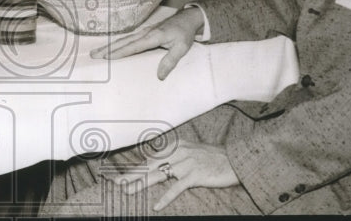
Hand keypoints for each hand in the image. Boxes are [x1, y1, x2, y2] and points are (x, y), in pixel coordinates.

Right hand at [90, 7, 204, 79]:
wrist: (187, 19)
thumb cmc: (184, 34)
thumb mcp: (182, 48)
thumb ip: (170, 61)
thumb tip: (160, 76)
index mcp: (153, 37)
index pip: (133, 46)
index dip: (119, 52)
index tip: (107, 57)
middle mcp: (145, 33)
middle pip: (123, 42)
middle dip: (108, 49)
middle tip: (93, 55)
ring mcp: (143, 31)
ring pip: (123, 40)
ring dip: (110, 46)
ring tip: (96, 52)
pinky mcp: (144, 32)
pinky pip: (128, 39)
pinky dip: (117, 44)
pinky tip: (110, 48)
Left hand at [106, 140, 238, 211]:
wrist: (234, 160)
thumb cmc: (213, 157)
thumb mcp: (191, 151)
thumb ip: (173, 155)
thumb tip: (154, 163)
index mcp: (176, 145)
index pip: (150, 158)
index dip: (135, 166)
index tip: (119, 173)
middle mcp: (179, 152)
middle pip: (150, 165)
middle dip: (132, 174)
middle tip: (116, 182)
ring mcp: (186, 163)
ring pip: (159, 175)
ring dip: (142, 184)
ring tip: (128, 191)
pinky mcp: (195, 175)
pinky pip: (176, 188)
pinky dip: (166, 197)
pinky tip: (156, 206)